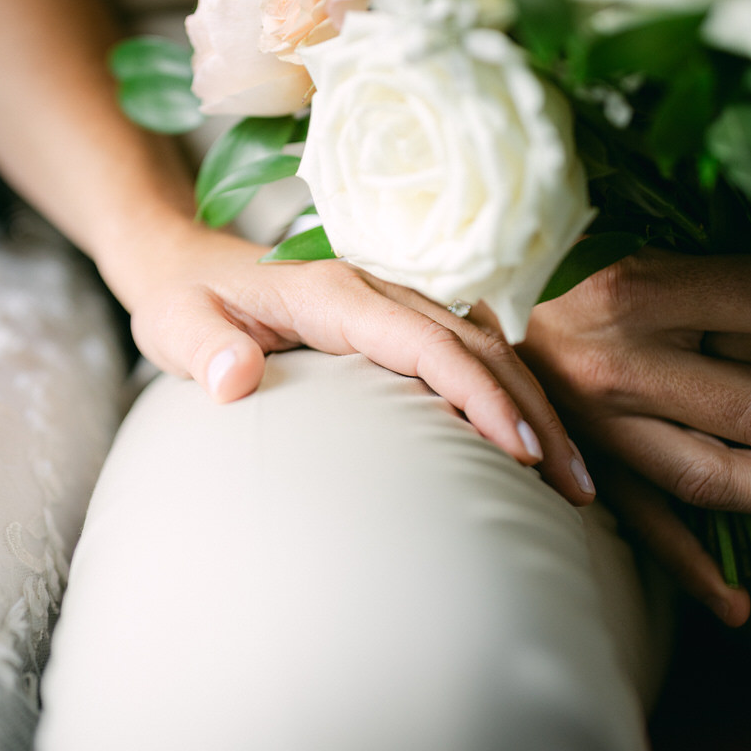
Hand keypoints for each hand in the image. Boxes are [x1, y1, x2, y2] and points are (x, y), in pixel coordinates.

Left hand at [105, 221, 596, 505]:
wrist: (178, 262)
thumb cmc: (178, 298)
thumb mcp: (172, 323)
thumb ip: (201, 347)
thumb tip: (234, 376)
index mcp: (334, 293)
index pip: (426, 342)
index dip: (479, 394)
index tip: (523, 450)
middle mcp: (375, 292)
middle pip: (477, 347)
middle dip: (535, 413)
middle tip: (578, 488)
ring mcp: (389, 304)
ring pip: (483, 349)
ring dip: (533, 407)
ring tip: (575, 479)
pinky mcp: (392, 322)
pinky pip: (465, 353)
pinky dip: (506, 394)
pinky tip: (531, 441)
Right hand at [518, 249, 750, 624]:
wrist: (449, 300)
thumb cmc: (553, 264)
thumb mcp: (638, 240)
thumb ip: (728, 261)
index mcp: (634, 292)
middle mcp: (617, 367)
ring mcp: (596, 429)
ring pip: (719, 475)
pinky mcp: (579, 467)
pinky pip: (644, 526)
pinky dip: (692, 569)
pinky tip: (738, 603)